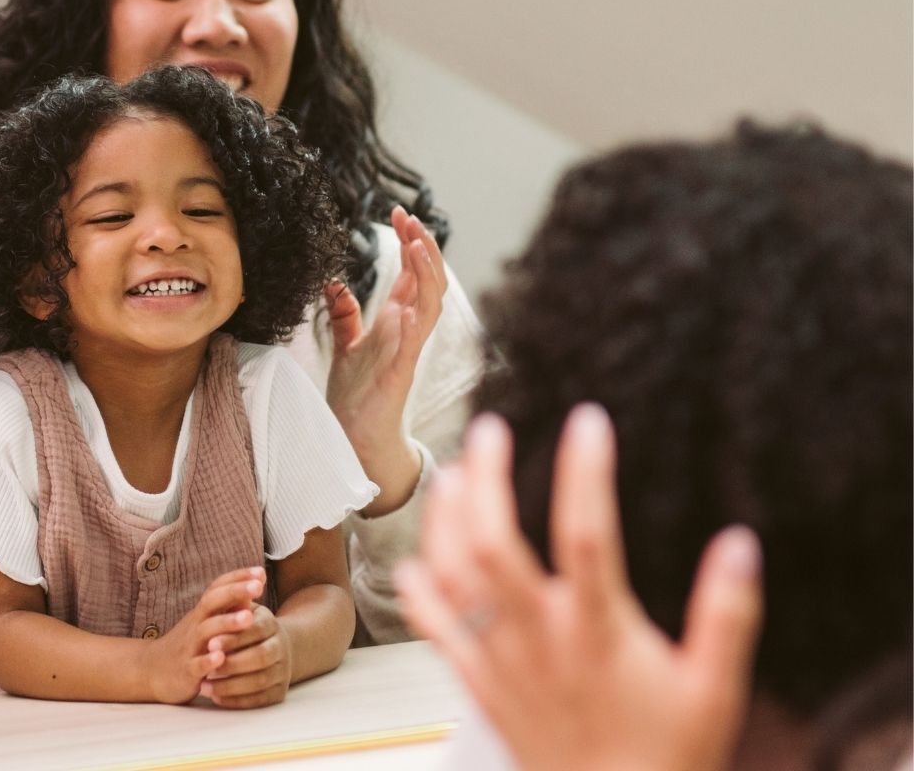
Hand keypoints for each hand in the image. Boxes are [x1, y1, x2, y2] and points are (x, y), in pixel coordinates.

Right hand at [145, 567, 266, 704]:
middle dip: (235, 592)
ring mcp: (189, 646)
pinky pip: (196, 665)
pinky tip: (221, 658)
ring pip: (206, 631)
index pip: (219, 587)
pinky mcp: (185, 671)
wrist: (152, 671)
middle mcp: (195, 624)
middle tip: (258, 586)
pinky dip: (208, 661)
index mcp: (203, 611)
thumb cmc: (190, 642)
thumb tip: (254, 587)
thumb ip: (230, 606)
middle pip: (212, 602)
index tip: (261, 571)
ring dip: (227, 623)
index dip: (238, 577)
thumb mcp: (208, 622)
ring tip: (248, 617)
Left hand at [199, 603, 293, 708]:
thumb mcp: (246, 612)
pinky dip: (236, 701)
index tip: (210, 643)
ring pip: (259, 681)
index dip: (234, 637)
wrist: (276, 648)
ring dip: (230, 686)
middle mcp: (281, 647)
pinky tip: (217, 698)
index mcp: (272, 624)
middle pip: (261, 657)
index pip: (256, 630)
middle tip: (208, 668)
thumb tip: (233, 589)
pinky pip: (259, 701)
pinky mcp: (279, 693)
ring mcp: (282, 672)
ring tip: (204, 687)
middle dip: (232, 663)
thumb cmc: (249, 628)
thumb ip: (236, 604)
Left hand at [324, 206, 445, 514]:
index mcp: (396, 319)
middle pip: (427, 278)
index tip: (399, 213)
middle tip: (409, 217)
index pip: (411, 272)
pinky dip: (418, 315)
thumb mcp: (346, 344)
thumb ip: (345, 314)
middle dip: (422, 245)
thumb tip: (333, 284)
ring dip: (427, 271)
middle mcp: (408, 328)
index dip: (410, 241)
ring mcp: (409, 347)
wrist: (355, 435)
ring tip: (416, 243)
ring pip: (431, 301)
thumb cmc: (356, 393)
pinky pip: (417, 338)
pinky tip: (414, 295)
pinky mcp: (403, 369)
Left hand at [395, 408, 762, 770]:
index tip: (587, 421)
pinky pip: (436, 632)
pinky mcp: (479, 685)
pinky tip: (417, 556)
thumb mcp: (715, 688)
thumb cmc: (667, 756)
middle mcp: (540, 639)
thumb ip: (728, 615)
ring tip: (451, 473)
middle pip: (493, 545)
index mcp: (598, 632)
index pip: (587, 536)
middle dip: (485, 479)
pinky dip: (420, 590)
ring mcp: (501, 661)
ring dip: (444, 520)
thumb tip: (740, 544)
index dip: (585, 473)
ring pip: (454, 578)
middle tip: (490, 428)